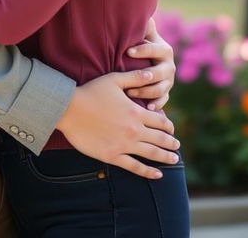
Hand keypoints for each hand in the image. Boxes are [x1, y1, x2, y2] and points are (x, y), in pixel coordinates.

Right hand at [55, 69, 179, 179]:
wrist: (70, 109)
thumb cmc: (91, 92)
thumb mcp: (114, 79)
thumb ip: (134, 77)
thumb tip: (151, 73)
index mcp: (135, 112)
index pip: (160, 120)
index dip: (168, 125)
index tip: (172, 128)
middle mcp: (133, 130)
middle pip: (159, 138)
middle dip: (171, 142)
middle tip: (177, 145)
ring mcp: (124, 145)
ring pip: (151, 153)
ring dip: (165, 157)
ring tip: (174, 160)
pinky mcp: (112, 156)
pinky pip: (135, 167)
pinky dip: (148, 172)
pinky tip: (158, 175)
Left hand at [126, 17, 174, 109]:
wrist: (150, 60)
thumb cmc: (141, 44)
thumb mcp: (144, 34)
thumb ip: (143, 24)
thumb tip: (142, 9)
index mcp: (165, 50)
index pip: (154, 50)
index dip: (142, 50)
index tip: (127, 51)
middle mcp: (170, 66)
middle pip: (159, 73)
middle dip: (145, 76)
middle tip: (130, 79)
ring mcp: (169, 82)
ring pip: (160, 89)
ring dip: (146, 92)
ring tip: (130, 92)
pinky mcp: (165, 94)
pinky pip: (162, 101)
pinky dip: (155, 105)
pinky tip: (146, 108)